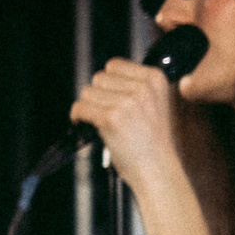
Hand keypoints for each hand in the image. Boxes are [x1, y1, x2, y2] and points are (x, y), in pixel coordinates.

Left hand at [69, 57, 182, 189]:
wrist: (157, 169)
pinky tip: (86, 127)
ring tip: (100, 123)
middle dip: (97, 95)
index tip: (109, 98)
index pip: (115, 65)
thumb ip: (135, 86)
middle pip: (99, 78)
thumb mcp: (155, 103)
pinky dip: (77, 118)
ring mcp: (128, 102)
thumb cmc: (153, 141)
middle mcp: (143, 87)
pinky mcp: (111, 118)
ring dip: (88, 107)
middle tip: (104, 113)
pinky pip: (80, 108)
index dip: (107, 83)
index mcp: (156, 79)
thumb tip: (104, 77)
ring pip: (87, 92)